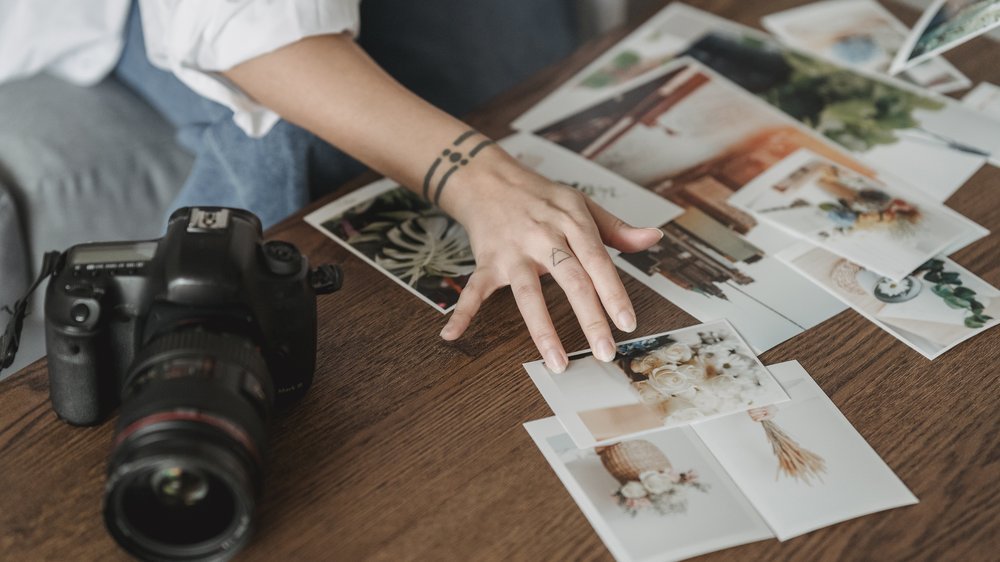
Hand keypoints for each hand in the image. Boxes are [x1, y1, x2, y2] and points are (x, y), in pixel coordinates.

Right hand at [437, 151, 663, 372]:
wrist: (489, 178)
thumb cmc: (541, 197)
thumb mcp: (582, 205)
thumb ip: (617, 229)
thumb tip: (654, 238)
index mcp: (572, 222)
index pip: (598, 262)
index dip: (613, 293)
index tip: (627, 323)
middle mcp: (544, 236)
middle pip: (570, 280)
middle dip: (589, 318)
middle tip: (605, 351)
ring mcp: (513, 250)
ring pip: (529, 293)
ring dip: (542, 330)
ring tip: (557, 362)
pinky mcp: (488, 259)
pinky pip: (474, 289)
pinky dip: (462, 312)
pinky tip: (452, 335)